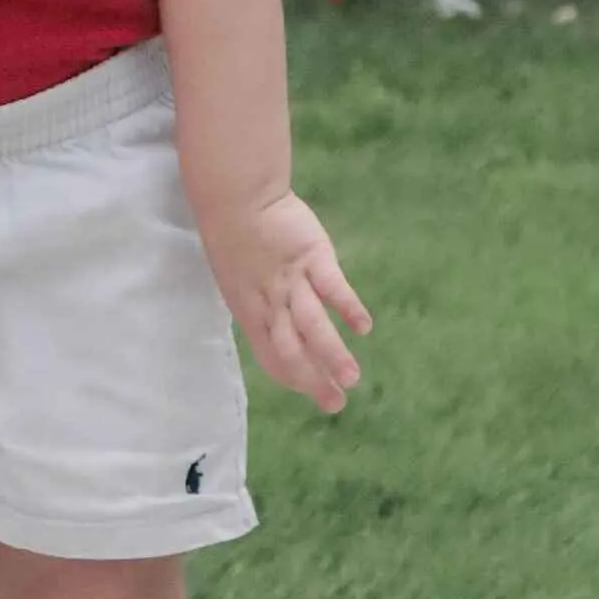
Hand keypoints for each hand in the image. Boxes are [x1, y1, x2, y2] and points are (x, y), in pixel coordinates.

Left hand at [202, 192, 370, 415]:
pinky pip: (331, 286)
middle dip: (315, 380)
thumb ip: (257, 302)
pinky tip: (363, 327)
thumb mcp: (238, 278)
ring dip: (332, 354)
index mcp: (251, 312)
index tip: (318, 395)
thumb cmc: (235, 234)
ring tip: (352, 378)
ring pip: (311, 324)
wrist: (235, 195)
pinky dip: (347, 307)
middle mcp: (270, 302)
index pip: (273, 357)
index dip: (294, 379)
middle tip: (338, 403)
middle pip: (292, 349)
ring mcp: (291, 280)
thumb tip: (273, 323)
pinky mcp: (312, 256)